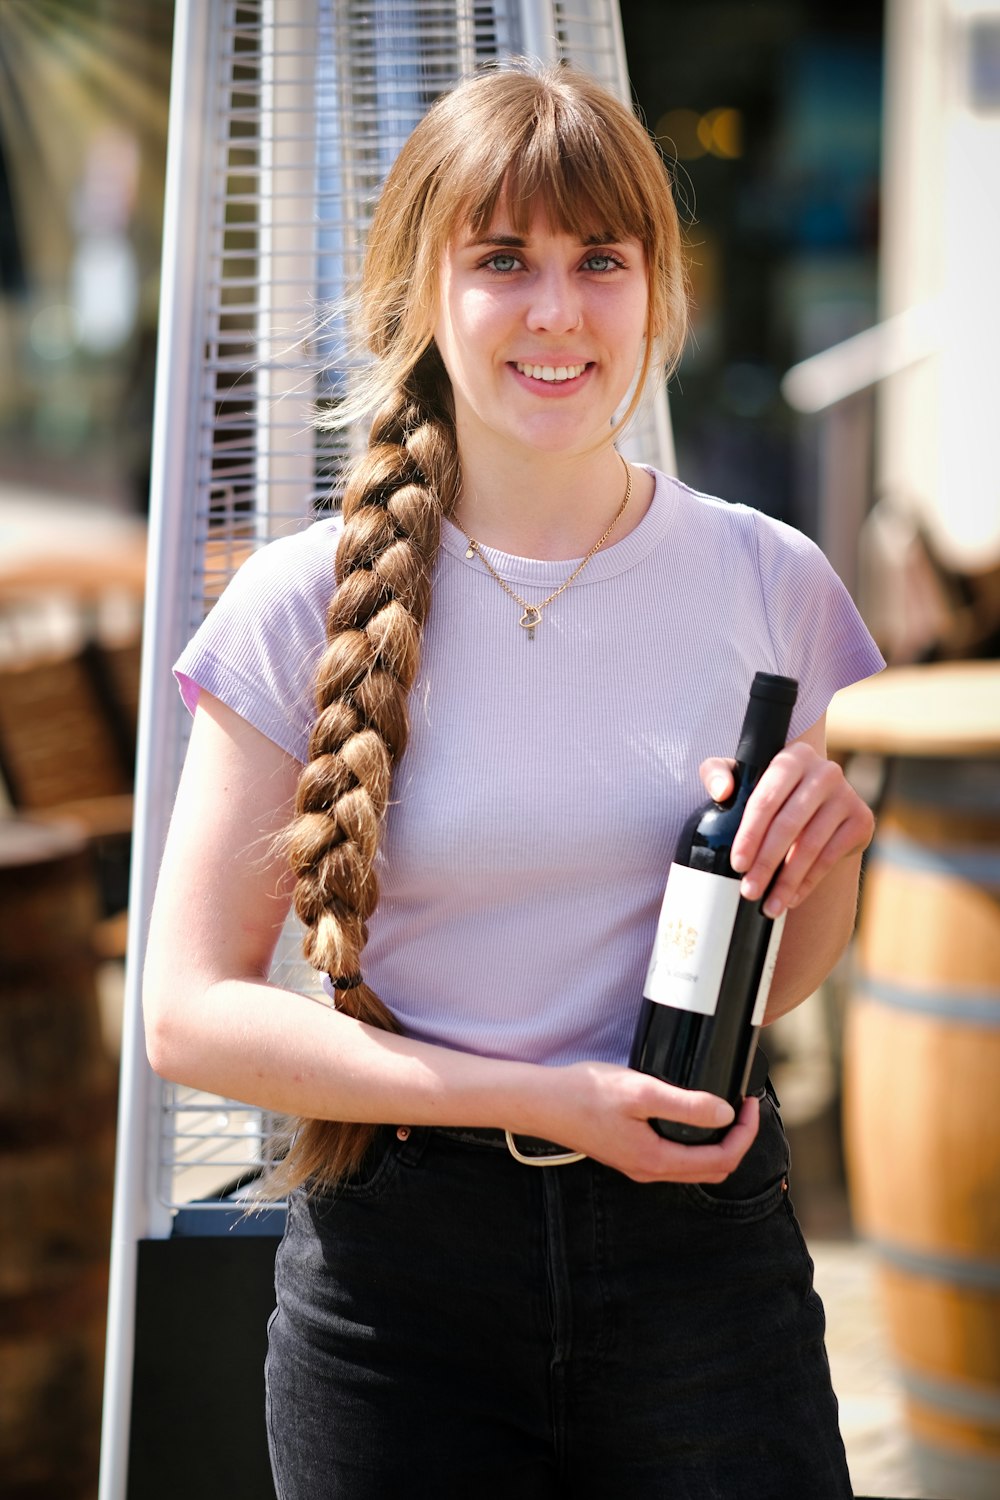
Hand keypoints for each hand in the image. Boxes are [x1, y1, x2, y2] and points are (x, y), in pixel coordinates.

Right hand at [535, 1062, 759, 1183]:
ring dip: (716, 1141)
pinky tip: (690, 1114)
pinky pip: (674, 1156)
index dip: (745, 1134)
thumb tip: (725, 1114)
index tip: (750, 1103)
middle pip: (712, 1169)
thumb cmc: (585, 1094)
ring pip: (693, 1165)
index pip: (721, 1160)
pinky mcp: (628, 1153)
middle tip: (743, 1105)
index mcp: (656, 1160)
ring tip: (723, 1106)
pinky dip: (694, 1140)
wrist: (541, 1103)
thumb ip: (685, 1105)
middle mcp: (649, 1170)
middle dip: (736, 1140)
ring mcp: (638, 1164)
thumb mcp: (640, 1092)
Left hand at [700, 733, 873, 918]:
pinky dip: (808, 882)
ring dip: (787, 881)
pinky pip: (830, 857)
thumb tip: (722, 791)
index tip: (737, 864)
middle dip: (766, 863)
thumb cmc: (768, 789)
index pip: (766, 799)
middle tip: (749, 891)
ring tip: (769, 906)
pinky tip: (791, 898)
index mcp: (793, 758)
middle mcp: (824, 772)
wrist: (815, 803)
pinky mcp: (862, 819)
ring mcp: (847, 795)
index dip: (750, 834)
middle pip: (789, 825)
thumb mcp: (739, 775)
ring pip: (811, 846)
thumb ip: (717, 773)